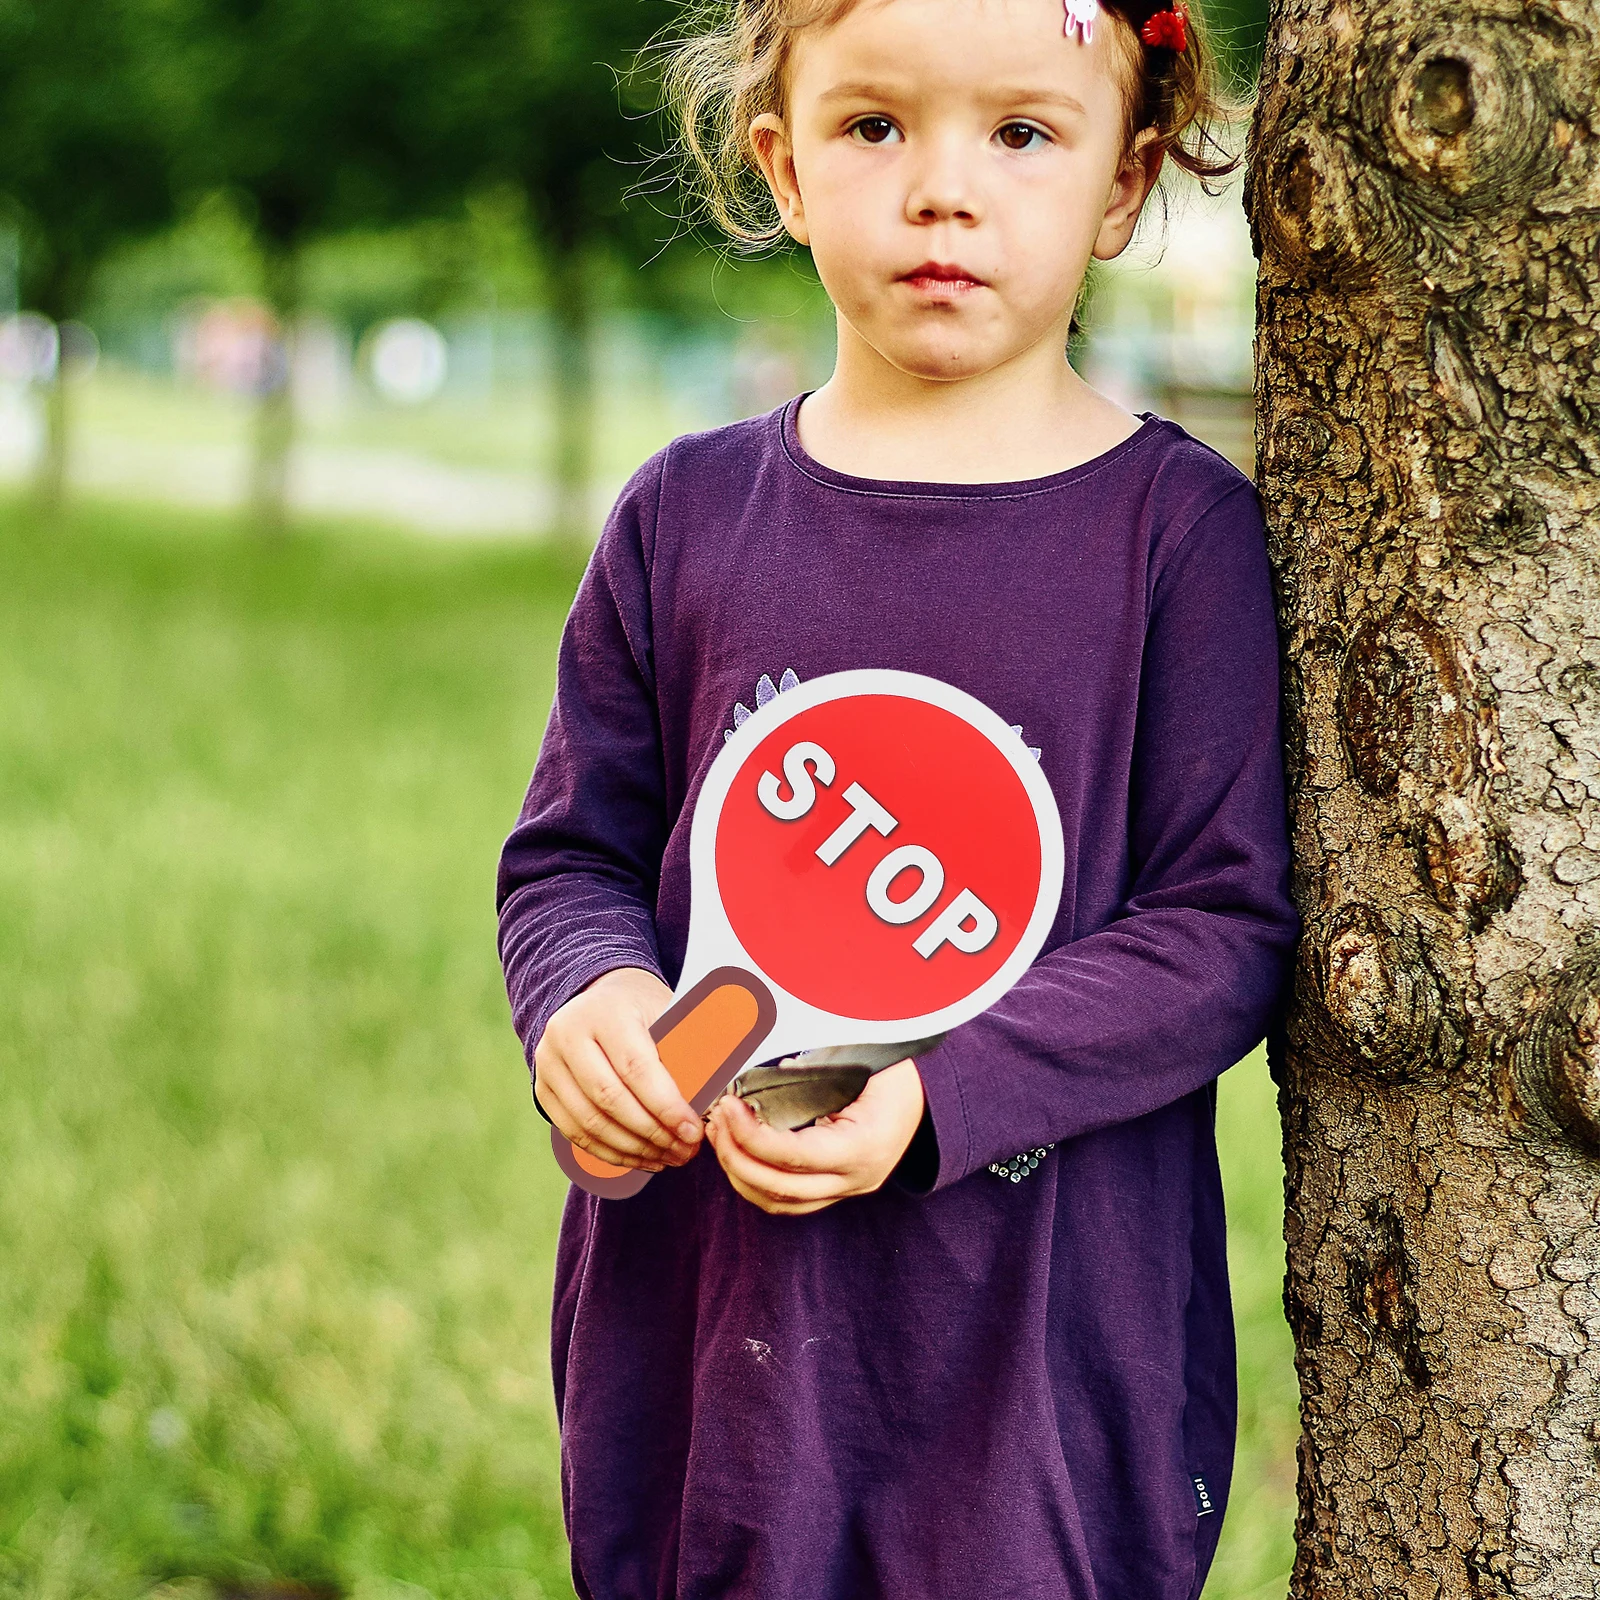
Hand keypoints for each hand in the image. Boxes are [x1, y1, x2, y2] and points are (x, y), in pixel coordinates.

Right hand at [535, 967, 703, 1171]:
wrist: (599, 998)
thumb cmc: (646, 1009)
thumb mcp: (672, 1013)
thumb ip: (692, 1050)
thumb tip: (716, 1098)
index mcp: (605, 1011)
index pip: (635, 1067)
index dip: (666, 1105)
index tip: (694, 1131)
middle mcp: (567, 1034)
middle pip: (609, 1099)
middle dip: (653, 1133)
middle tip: (687, 1151)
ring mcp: (547, 1063)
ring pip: (590, 1122)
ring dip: (634, 1149)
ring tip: (670, 1158)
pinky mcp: (542, 1089)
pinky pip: (575, 1133)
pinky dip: (611, 1153)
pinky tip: (642, 1158)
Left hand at [704, 1058, 925, 1214]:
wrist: (927, 1093)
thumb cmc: (890, 1068)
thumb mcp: (858, 1061)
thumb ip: (811, 1068)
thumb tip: (754, 1068)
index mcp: (864, 1147)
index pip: (793, 1156)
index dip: (751, 1136)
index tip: (727, 1107)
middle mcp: (857, 1179)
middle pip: (780, 1189)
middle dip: (736, 1156)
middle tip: (715, 1120)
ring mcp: (848, 1191)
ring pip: (779, 1203)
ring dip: (739, 1173)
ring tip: (719, 1135)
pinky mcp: (837, 1192)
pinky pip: (787, 1202)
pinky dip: (755, 1182)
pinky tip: (737, 1152)